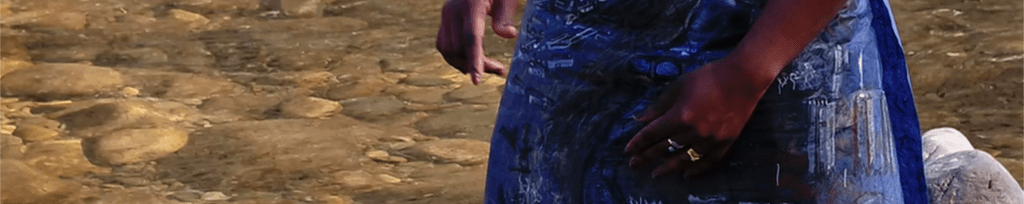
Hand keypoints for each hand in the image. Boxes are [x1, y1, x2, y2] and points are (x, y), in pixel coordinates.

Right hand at [436, 0, 517, 84]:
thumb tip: (508, 36)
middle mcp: (453, 10)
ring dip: (466, 63)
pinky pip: (444, 45)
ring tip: (489, 67)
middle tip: (499, 70)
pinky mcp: (445, 19)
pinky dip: (457, 56)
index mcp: (471, 5)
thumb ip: (506, 15)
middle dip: (476, 64)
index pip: (471, 38)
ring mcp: (446, 15)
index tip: (477, 81)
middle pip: (459, 48)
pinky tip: (472, 59)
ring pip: (449, 50)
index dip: (474, 61)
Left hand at [623, 58, 768, 178]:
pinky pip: (708, 162)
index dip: (638, 143)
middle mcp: (694, 131)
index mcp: (680, 115)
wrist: (743, 78)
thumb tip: (640, 120)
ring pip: (684, 159)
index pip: (653, 134)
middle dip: (647, 157)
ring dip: (668, 168)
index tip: (628, 150)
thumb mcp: (678, 87)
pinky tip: (686, 174)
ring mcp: (710, 139)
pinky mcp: (725, 142)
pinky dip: (696, 169)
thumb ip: (658, 105)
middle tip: (634, 164)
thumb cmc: (707, 77)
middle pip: (665, 148)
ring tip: (655, 174)